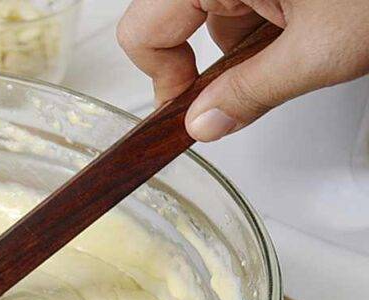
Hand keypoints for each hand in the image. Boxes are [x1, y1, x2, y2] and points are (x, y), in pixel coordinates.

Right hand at [116, 0, 368, 140]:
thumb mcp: (321, 50)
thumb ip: (253, 95)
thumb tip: (207, 124)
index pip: (143, 32)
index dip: (163, 79)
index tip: (190, 111)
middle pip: (176, 21)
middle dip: (210, 62)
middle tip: (245, 89)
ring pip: (212, 10)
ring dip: (243, 43)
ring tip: (297, 47)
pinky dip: (266, 20)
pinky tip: (305, 26)